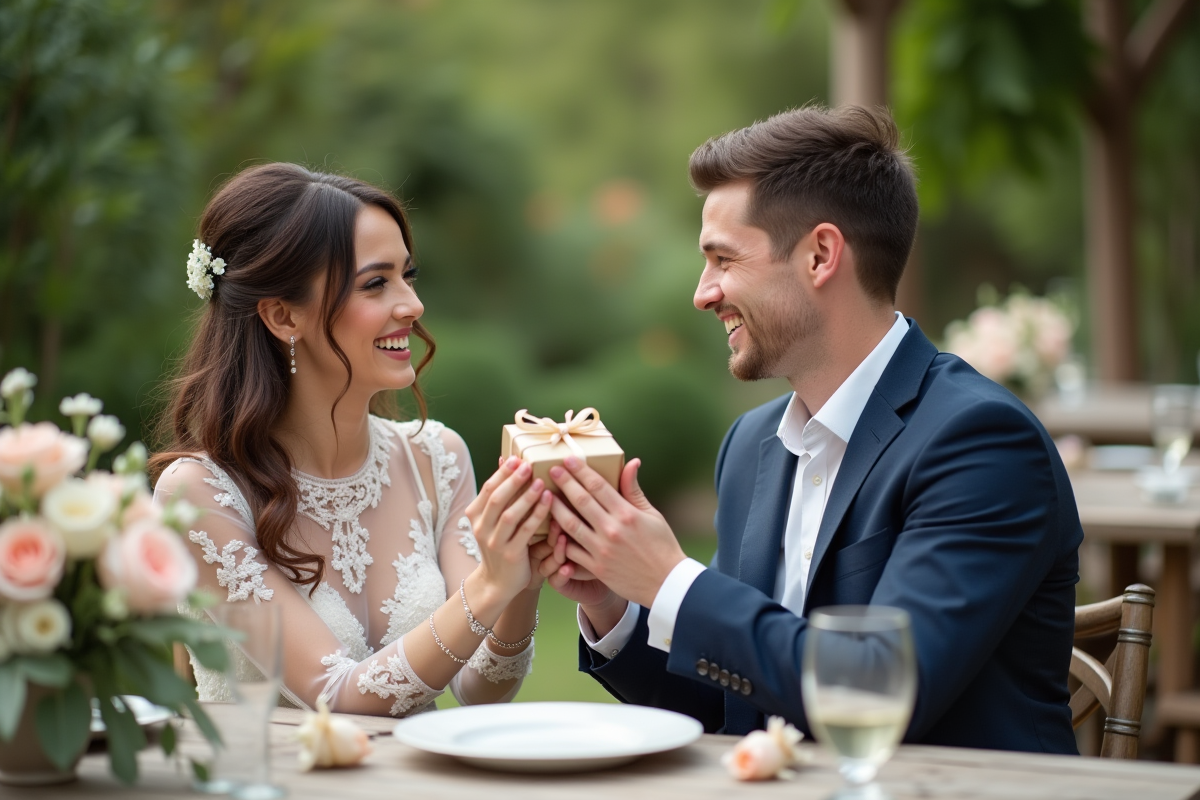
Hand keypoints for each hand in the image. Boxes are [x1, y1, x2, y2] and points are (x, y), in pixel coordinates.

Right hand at [464, 457, 552, 600]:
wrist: (497, 582)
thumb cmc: (500, 543)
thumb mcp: (493, 519)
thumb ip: (500, 493)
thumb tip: (505, 460)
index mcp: (474, 515)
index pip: (487, 488)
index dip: (502, 473)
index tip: (517, 459)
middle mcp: (480, 528)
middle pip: (496, 499)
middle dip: (513, 480)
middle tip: (528, 465)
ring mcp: (494, 543)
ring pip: (509, 515)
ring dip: (526, 497)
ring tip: (540, 482)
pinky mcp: (510, 554)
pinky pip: (525, 531)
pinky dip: (537, 515)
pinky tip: (548, 502)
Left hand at [547, 456, 685, 607]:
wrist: (666, 583)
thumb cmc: (661, 546)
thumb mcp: (652, 514)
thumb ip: (634, 490)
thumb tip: (631, 462)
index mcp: (627, 514)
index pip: (598, 486)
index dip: (581, 471)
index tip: (568, 459)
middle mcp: (612, 530)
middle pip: (581, 501)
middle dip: (564, 482)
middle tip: (551, 469)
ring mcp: (602, 550)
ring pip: (570, 525)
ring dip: (555, 508)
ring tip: (544, 496)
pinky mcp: (596, 568)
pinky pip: (572, 552)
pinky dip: (560, 541)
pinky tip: (551, 529)